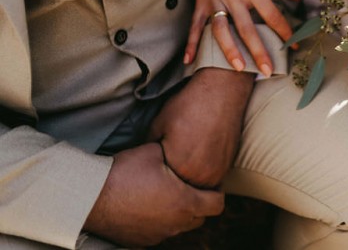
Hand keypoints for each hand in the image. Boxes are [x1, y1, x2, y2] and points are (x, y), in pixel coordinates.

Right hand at [84, 143, 223, 246]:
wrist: (89, 197)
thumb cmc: (123, 172)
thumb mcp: (154, 151)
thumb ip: (175, 151)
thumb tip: (184, 147)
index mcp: (184, 202)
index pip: (217, 204)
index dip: (217, 191)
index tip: (207, 180)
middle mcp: (175, 224)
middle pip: (201, 217)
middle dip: (200, 202)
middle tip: (189, 185)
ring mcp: (157, 235)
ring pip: (181, 226)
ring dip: (180, 212)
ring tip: (168, 194)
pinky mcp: (140, 241)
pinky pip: (160, 232)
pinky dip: (161, 221)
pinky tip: (149, 205)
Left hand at [147, 67, 253, 188]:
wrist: (222, 92)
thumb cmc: (188, 106)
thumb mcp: (158, 125)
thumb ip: (150, 149)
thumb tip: (145, 163)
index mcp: (179, 168)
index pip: (162, 182)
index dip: (157, 172)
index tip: (155, 164)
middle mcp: (201, 175)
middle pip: (181, 186)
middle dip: (174, 178)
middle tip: (170, 161)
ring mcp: (218, 172)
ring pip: (198, 184)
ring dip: (191, 177)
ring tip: (187, 157)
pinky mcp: (229, 165)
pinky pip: (212, 176)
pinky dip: (205, 169)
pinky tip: (200, 153)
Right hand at [185, 0, 299, 75]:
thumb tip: (296, 0)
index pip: (271, 14)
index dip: (285, 31)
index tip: (295, 45)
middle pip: (247, 29)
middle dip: (258, 51)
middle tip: (267, 70)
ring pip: (221, 30)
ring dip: (229, 51)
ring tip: (237, 69)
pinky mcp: (200, 0)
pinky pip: (195, 24)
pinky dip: (191, 42)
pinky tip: (189, 60)